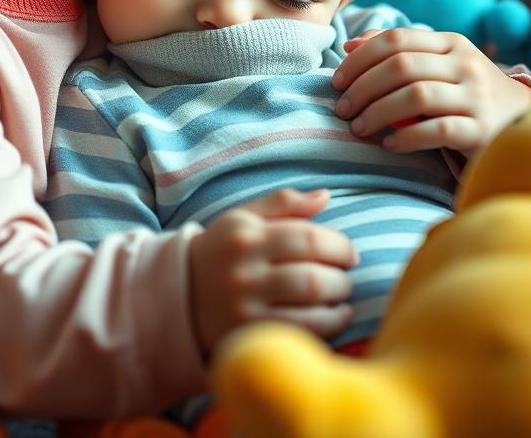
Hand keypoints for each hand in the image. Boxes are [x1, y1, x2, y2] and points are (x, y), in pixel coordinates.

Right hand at [188, 188, 356, 355]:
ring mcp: (246, 307)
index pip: (308, 237)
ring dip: (339, 299)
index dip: (339, 245)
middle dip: (342, 276)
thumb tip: (325, 195)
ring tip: (341, 295)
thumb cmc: (222, 250)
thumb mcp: (243, 218)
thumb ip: (284, 203)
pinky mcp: (250, 335)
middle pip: (313, 275)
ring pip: (310, 304)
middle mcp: (244, 272)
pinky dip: (330, 324)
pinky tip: (335, 316)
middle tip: (346, 275)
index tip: (349, 252)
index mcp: (246, 236)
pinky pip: (303, 331)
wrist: (181, 295)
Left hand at [332, 28, 530, 157]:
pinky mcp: (484, 131)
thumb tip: (349, 45)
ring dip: (378, 112)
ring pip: (416, 96)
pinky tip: (390, 145)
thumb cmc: (470, 94)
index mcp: (451, 43)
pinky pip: (437, 131)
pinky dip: (406, 138)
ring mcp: (478, 97)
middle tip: (343, 109)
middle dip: (362, 87)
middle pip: (401, 66)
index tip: (337, 80)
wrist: (528, 124)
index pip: (396, 39)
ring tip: (359, 128)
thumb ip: (400, 52)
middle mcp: (466, 64)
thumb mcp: (442, 65)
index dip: (360, 58)